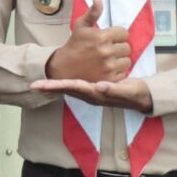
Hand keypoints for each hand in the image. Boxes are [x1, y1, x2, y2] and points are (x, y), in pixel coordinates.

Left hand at [30, 74, 155, 112]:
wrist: (143, 97)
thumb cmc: (136, 94)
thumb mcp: (128, 90)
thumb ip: (114, 90)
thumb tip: (98, 86)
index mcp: (96, 94)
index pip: (73, 88)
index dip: (57, 86)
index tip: (42, 86)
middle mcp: (91, 94)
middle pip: (67, 89)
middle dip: (50, 87)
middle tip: (33, 85)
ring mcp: (92, 91)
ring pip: (70, 87)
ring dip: (55, 86)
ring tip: (40, 83)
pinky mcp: (94, 87)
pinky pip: (77, 85)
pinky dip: (66, 82)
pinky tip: (59, 79)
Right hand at [45, 15, 131, 83]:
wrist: (63, 68)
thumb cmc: (74, 45)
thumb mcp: (81, 26)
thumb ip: (93, 12)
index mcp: (102, 37)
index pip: (124, 33)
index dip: (117, 35)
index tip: (110, 39)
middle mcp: (106, 51)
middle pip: (127, 47)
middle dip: (119, 47)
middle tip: (108, 50)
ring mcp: (108, 66)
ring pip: (127, 61)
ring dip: (120, 60)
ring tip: (109, 60)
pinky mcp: (109, 79)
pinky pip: (123, 73)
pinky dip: (118, 72)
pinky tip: (107, 69)